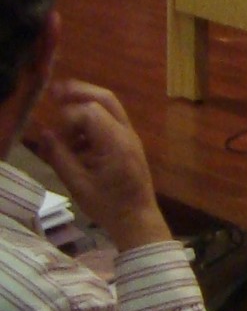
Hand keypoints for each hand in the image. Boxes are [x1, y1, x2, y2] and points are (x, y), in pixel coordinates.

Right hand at [23, 80, 167, 250]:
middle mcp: (127, 134)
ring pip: (109, 107)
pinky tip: (76, 142)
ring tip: (63, 126)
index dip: (67, 117)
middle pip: (105, 98)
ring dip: (84, 108)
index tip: (56, 136)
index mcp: (116, 143)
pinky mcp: (129, 144)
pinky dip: (91, 122)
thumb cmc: (108, 206)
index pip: (90, 111)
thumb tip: (44, 133)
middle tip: (54, 91)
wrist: (137, 219)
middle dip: (79, 92)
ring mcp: (131, 137)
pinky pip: (110, 122)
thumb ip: (59, 156)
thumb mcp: (77, 184)